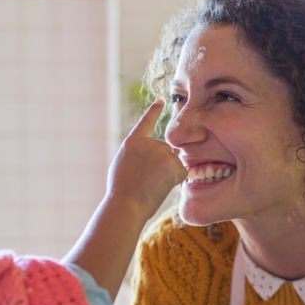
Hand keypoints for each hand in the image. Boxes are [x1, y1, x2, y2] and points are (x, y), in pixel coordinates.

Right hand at [108, 100, 185, 215]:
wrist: (126, 204)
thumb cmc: (122, 191)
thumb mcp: (124, 164)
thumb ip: (139, 154)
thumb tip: (158, 156)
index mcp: (133, 142)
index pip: (146, 122)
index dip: (154, 111)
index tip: (161, 101)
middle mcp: (149, 143)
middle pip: (165, 151)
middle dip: (161, 165)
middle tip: (146, 181)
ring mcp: (162, 152)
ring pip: (173, 162)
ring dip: (167, 174)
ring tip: (150, 185)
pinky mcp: (173, 163)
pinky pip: (181, 172)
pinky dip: (176, 181)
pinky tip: (161, 186)